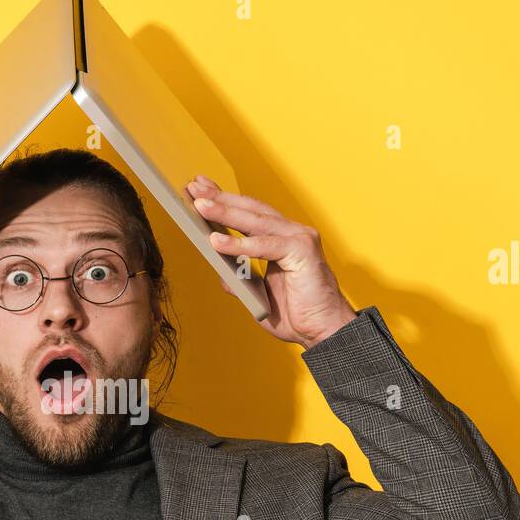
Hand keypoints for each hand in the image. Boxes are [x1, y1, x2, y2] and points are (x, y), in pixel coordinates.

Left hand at [187, 175, 356, 349]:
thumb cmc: (298, 315)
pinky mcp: (302, 251)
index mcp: (283, 239)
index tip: (200, 189)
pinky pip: (265, 245)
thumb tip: (221, 272)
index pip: (250, 214)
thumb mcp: (259, 295)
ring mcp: (299, 239)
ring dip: (226, 213)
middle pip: (252, 210)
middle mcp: (293, 233)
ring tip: (200, 206)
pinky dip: (240, 244)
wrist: (324, 332)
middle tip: (195, 187)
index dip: (225, 200)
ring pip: (257, 222)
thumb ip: (242, 280)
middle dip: (221, 198)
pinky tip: (216, 241)